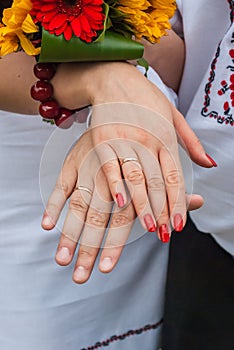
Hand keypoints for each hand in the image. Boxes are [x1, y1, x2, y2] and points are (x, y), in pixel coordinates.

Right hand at [42, 129, 202, 283]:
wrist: (117, 87)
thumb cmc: (147, 117)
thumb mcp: (172, 135)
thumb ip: (183, 176)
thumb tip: (200, 201)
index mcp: (144, 161)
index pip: (141, 206)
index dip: (134, 232)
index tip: (127, 258)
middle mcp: (116, 167)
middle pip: (110, 212)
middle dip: (103, 244)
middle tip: (95, 272)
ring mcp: (93, 162)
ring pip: (86, 202)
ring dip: (75, 232)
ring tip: (66, 259)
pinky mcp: (75, 157)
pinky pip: (63, 183)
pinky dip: (55, 203)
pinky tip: (48, 225)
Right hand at [52, 62, 212, 237]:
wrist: (114, 78)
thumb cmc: (145, 99)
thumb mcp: (173, 116)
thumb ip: (190, 142)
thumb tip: (209, 164)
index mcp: (165, 136)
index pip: (175, 175)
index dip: (178, 202)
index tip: (179, 224)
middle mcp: (147, 139)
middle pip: (157, 180)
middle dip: (161, 210)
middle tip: (164, 233)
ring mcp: (124, 138)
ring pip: (136, 177)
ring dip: (142, 204)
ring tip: (148, 226)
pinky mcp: (102, 138)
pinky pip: (110, 165)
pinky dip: (115, 184)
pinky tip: (120, 202)